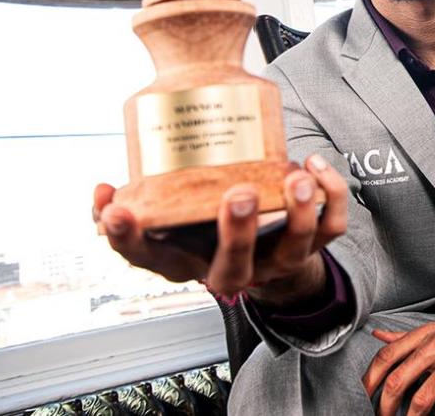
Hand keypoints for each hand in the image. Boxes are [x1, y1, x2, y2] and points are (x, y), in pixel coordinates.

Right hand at [92, 154, 348, 300]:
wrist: (258, 249)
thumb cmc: (200, 223)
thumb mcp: (164, 216)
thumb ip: (137, 199)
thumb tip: (104, 191)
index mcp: (183, 262)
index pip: (147, 258)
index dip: (128, 238)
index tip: (116, 209)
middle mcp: (229, 269)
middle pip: (233, 264)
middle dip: (239, 232)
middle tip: (239, 194)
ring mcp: (274, 261)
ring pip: (293, 250)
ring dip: (297, 213)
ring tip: (294, 176)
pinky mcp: (311, 246)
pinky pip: (330, 228)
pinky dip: (330, 196)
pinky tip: (314, 164)